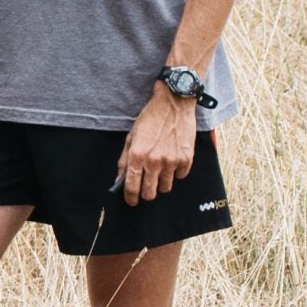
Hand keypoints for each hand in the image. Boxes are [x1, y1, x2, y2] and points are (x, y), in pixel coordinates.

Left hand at [118, 83, 196, 204]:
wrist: (173, 105)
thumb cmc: (149, 120)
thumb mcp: (131, 138)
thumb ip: (125, 160)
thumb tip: (120, 179)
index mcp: (137, 156)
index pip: (132, 187)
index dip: (130, 198)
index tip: (131, 202)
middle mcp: (154, 161)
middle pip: (150, 193)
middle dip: (146, 194)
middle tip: (145, 189)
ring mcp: (172, 161)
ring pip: (166, 187)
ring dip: (161, 182)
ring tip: (159, 169)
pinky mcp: (187, 159)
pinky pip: (180, 176)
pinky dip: (176, 172)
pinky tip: (172, 159)